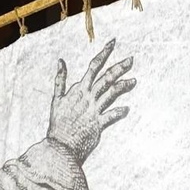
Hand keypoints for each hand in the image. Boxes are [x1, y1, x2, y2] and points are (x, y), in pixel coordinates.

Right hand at [46, 38, 135, 163]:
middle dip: (120, 67)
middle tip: (131, 60)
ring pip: (112, 93)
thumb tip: (60, 62)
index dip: (104, 54)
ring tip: (134, 81)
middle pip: (107, 78)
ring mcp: (94, 111)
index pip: (94, 67)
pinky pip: (112, 115)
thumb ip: (60, 80)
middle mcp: (88, 98)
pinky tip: (127, 109)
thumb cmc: (57, 124)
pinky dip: (120, 112)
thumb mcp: (56, 99)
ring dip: (124, 86)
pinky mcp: (98, 124)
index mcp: (79, 90)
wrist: (60, 146)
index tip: (113, 43)